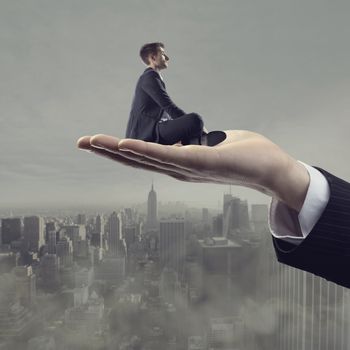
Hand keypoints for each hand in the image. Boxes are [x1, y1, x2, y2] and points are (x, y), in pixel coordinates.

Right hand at [77, 130, 308, 210]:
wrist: (273, 169)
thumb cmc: (246, 155)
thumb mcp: (214, 145)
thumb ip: (194, 146)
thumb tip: (181, 143)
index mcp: (182, 164)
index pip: (146, 156)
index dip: (121, 151)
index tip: (98, 143)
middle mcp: (180, 170)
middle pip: (138, 160)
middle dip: (108, 152)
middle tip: (81, 142)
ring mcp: (188, 169)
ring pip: (147, 158)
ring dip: (118, 150)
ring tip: (93, 142)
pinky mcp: (200, 163)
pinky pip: (167, 155)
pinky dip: (145, 151)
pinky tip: (125, 145)